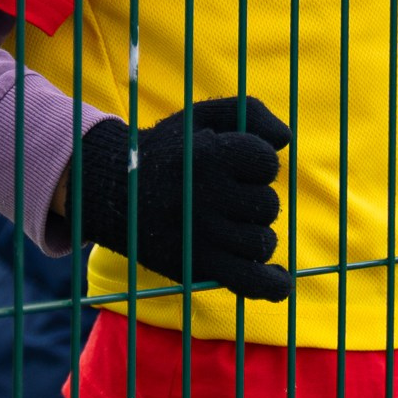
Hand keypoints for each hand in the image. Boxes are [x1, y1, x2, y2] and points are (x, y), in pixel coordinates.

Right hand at [71, 94, 291, 299]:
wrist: (113, 191)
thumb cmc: (168, 150)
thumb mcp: (200, 116)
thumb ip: (249, 111)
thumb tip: (285, 139)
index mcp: (208, 155)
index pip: (267, 162)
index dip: (258, 162)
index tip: (236, 164)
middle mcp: (205, 196)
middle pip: (268, 204)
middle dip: (255, 198)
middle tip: (227, 195)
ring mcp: (201, 235)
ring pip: (262, 242)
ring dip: (257, 234)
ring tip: (233, 223)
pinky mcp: (197, 266)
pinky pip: (249, 281)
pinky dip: (272, 286)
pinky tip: (282, 281)